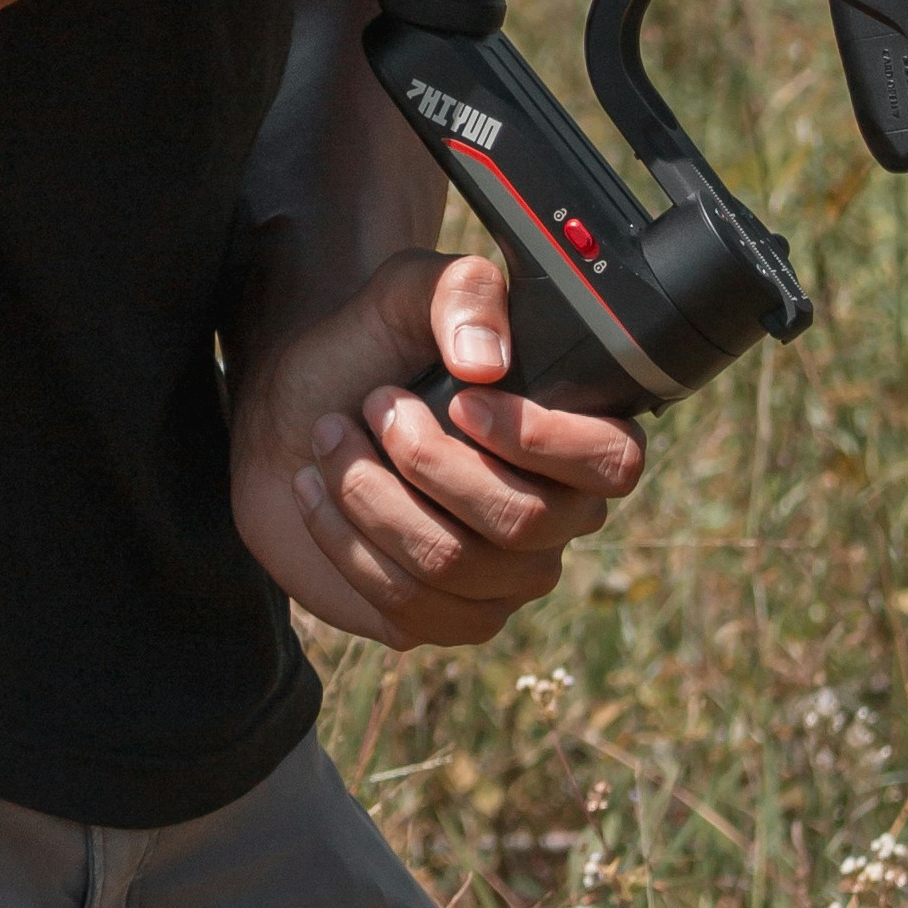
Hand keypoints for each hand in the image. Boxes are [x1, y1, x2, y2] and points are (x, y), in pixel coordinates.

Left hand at [229, 242, 646, 651]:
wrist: (293, 406)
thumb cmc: (370, 347)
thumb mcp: (410, 290)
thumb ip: (462, 293)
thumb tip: (486, 362)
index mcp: (574, 439)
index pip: (614, 462)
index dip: (544, 440)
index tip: (461, 401)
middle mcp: (553, 517)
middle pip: (522, 522)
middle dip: (428, 460)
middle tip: (373, 403)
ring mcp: (500, 578)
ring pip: (453, 565)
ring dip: (373, 495)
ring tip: (330, 438)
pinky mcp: (437, 617)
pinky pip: (409, 606)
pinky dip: (347, 543)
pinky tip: (317, 490)